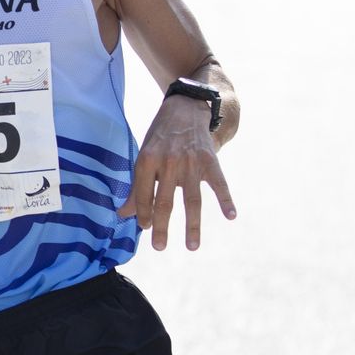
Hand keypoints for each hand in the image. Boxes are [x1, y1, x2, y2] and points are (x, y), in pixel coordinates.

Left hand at [118, 99, 235, 251]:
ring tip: (192, 246)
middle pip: (164, 202)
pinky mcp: (210, 160)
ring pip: (191, 200)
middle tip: (159, 248)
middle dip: (161, 227)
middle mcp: (168, 163)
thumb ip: (136, 186)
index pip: (143, 195)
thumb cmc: (160, 135)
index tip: (145, 229)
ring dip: (192, 225)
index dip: (143, 214)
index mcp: (147, 161)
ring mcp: (191, 162)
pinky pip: (219, 184)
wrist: (185, 106)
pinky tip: (231, 216)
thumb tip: (123, 214)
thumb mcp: (143, 155)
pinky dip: (226, 200)